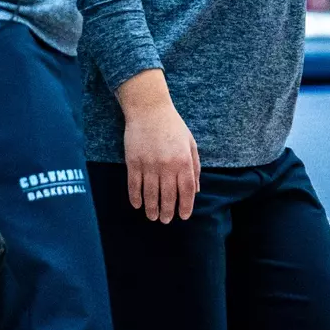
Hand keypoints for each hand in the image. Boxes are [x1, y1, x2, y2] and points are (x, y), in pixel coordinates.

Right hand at [118, 71, 199, 222]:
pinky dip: (135, 197)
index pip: (186, 190)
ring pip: (150, 194)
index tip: (183, 216)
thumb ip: (195, 167)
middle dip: (167, 211)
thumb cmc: (173, 126)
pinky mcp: (133, 161)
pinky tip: (137, 205)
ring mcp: (149, 164)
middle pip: (168, 196)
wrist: (149, 109)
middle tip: (166, 220)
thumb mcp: (190, 143)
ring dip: (152, 208)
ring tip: (152, 217)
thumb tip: (196, 190)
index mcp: (184, 161)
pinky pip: (134, 185)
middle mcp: (167, 165)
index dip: (185, 206)